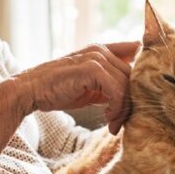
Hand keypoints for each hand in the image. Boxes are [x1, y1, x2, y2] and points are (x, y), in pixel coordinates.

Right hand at [14, 41, 139, 132]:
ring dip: (123, 109)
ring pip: (127, 84)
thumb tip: (132, 97)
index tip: (141, 96)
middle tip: (120, 122)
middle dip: (131, 101)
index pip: (136, 52)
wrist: (30, 91)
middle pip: (134, 75)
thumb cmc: (58, 90)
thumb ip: (109, 85)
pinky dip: (116, 107)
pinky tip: (107, 118)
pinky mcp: (91, 69)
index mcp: (102, 50)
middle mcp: (101, 50)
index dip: (143, 71)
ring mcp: (96, 58)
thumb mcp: (90, 86)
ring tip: (112, 123)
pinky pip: (117, 90)